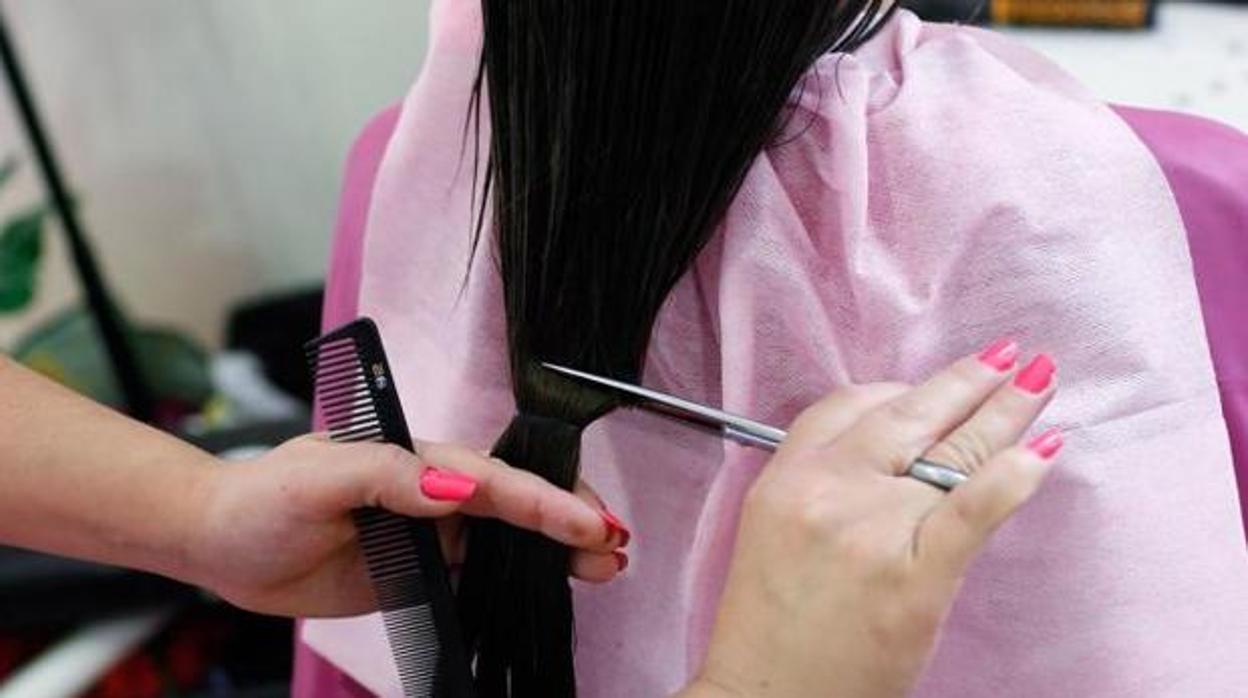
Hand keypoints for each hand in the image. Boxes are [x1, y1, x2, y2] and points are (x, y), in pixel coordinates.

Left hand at [190, 435, 628, 616]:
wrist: (222, 543)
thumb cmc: (261, 500)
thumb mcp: (316, 479)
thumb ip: (385, 475)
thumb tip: (454, 488)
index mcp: (414, 457)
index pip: (491, 479)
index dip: (544, 500)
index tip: (586, 521)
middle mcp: (431, 488)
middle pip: (515, 501)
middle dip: (569, 518)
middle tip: (616, 543)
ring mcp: (430, 527)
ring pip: (509, 535)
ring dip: (558, 547)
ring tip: (608, 564)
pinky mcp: (422, 564)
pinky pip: (483, 567)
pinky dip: (524, 573)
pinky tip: (556, 582)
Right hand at [684, 345, 1059, 697]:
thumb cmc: (771, 626)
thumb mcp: (772, 529)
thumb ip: (820, 481)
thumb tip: (892, 448)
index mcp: (786, 477)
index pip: (849, 403)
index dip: (901, 387)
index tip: (932, 385)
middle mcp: (827, 490)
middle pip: (908, 414)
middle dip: (967, 379)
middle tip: (1008, 356)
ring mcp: (873, 531)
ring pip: (950, 452)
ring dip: (1005, 411)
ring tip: (1038, 383)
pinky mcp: (914, 579)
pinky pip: (970, 512)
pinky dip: (1010, 479)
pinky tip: (1041, 452)